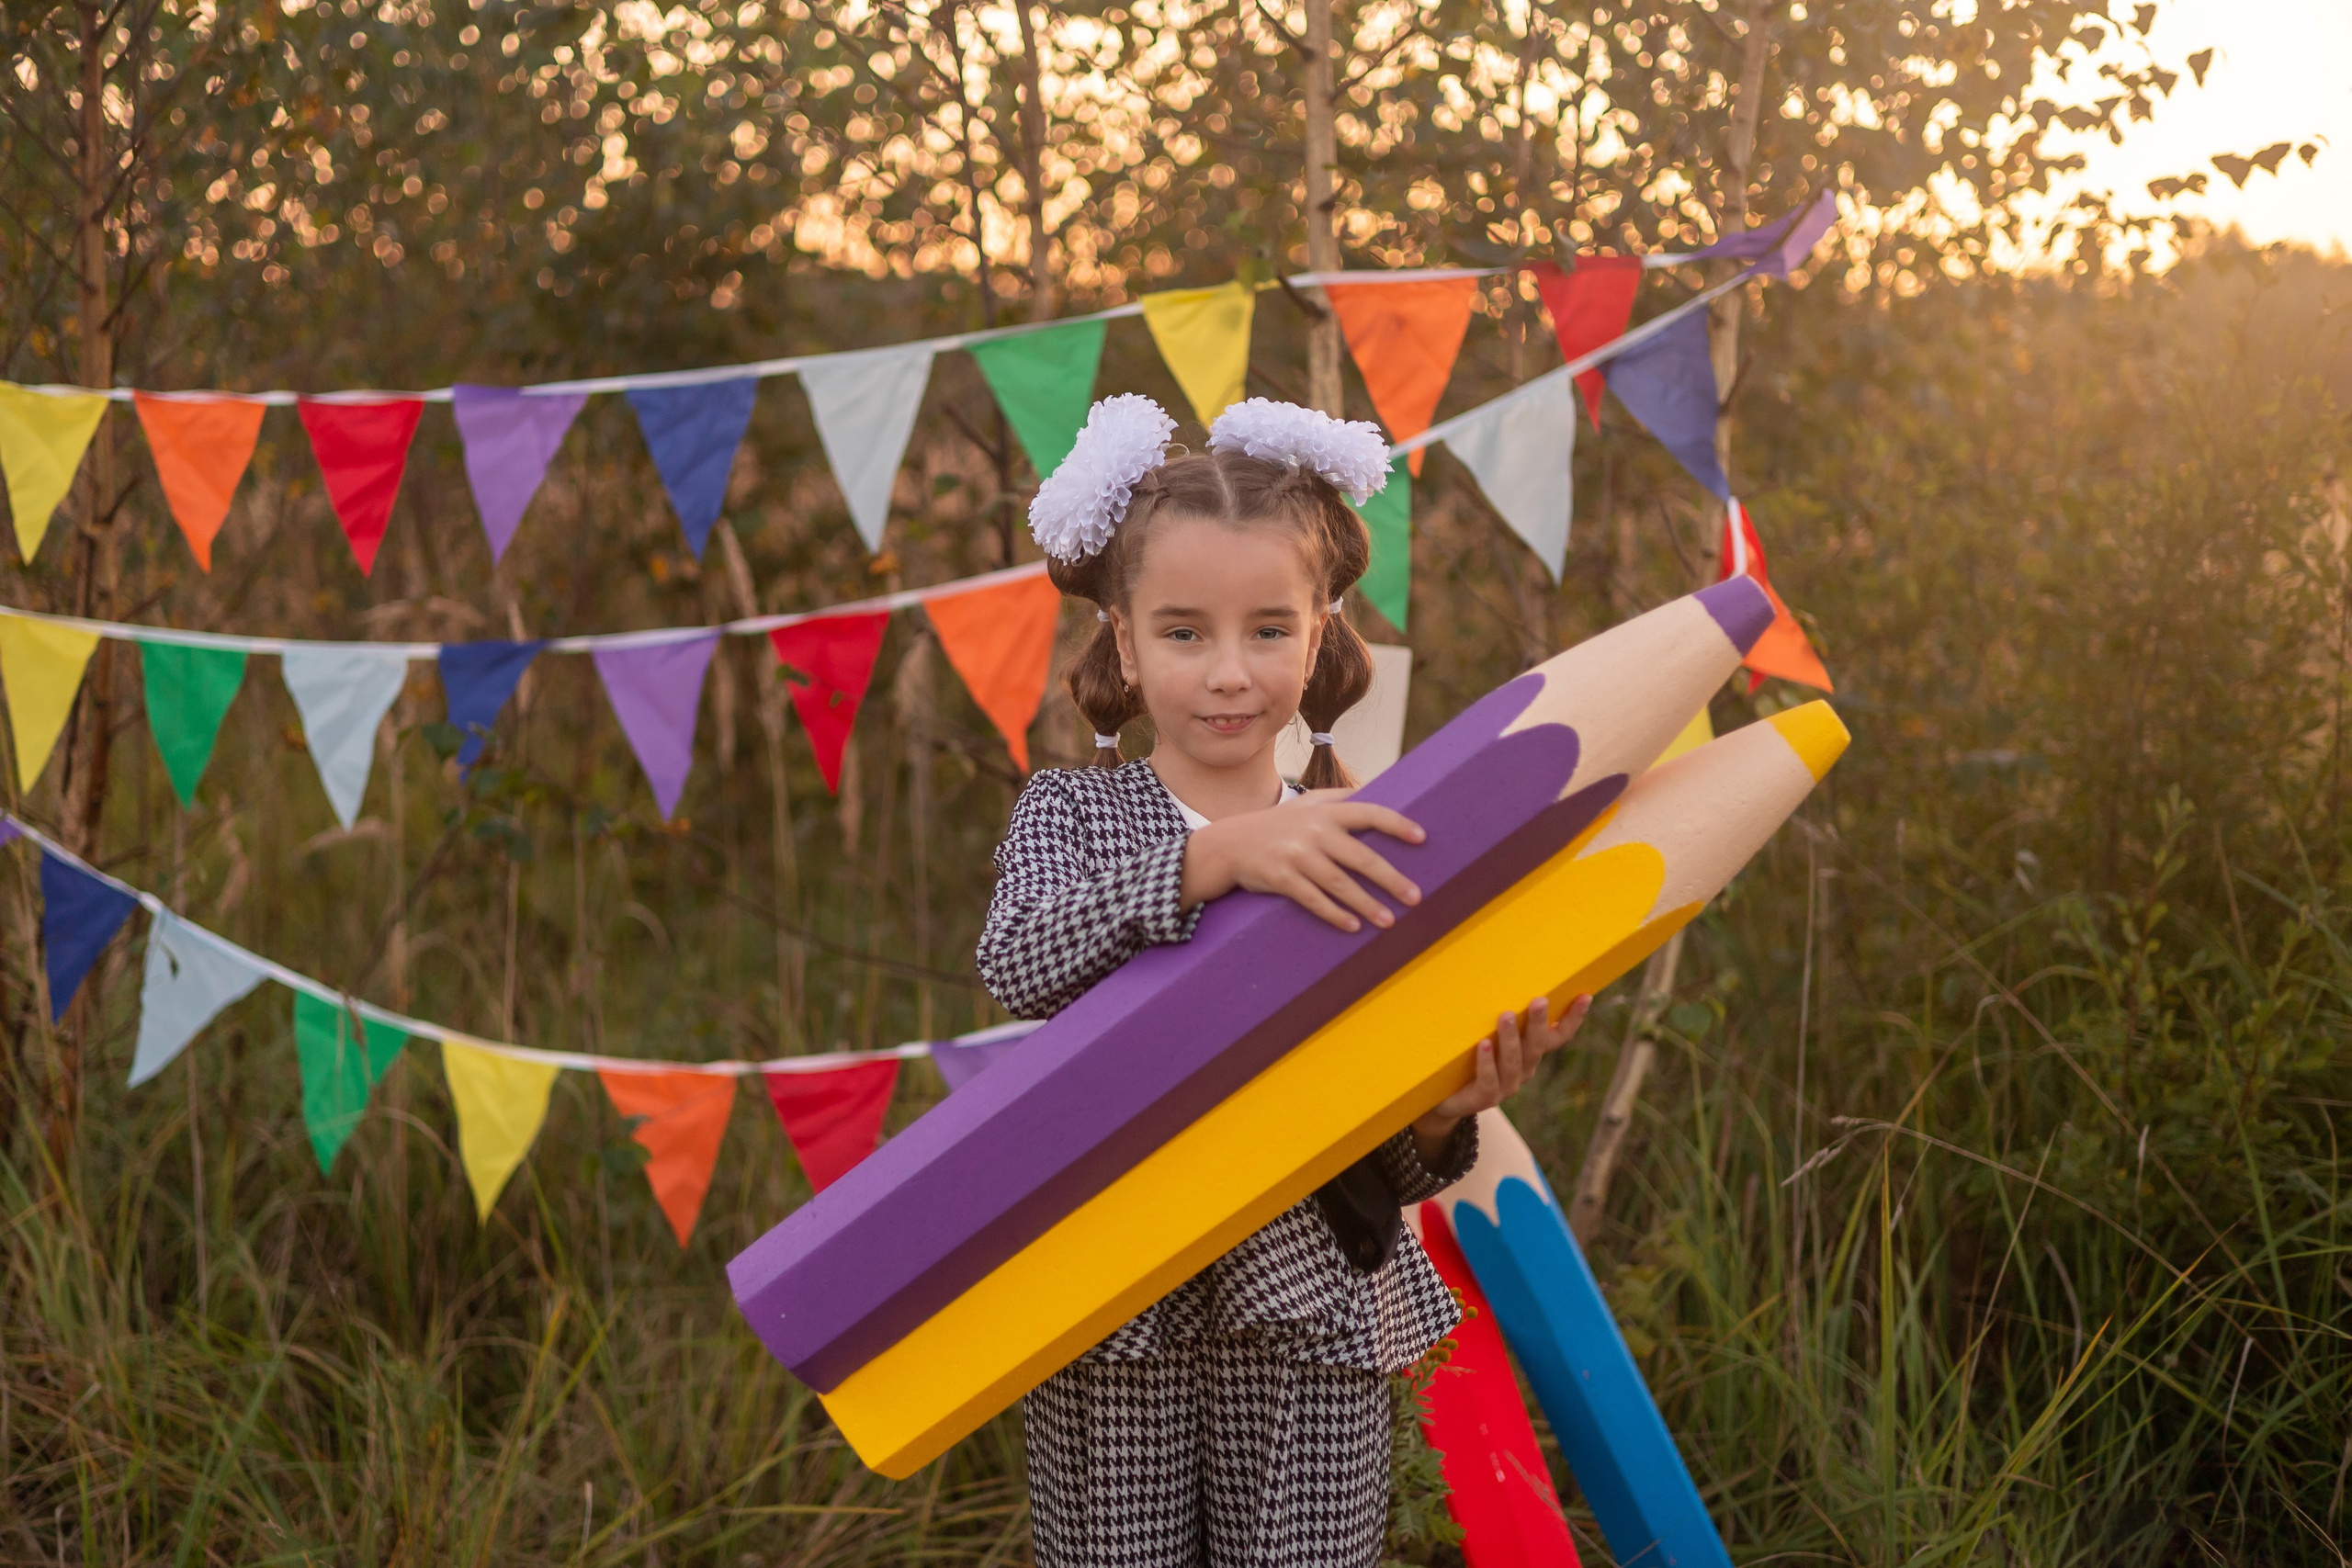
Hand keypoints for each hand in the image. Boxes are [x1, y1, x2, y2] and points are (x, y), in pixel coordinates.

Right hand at [1179, 795, 1424, 932]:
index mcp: (1324, 812)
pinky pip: (1313, 900)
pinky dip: (1334, 914)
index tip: (1422, 837)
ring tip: (1389, 921)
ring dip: (1367, 904)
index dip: (1397, 824)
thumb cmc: (1277, 825)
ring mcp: (1296, 855)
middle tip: (1416, 897)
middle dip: (1391, 879)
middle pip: (1361, 857)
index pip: (1369, 813)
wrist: (1229, 844)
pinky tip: (1353, 926)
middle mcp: (1313, 831)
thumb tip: (1380, 791)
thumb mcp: (1306, 805)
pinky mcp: (1280, 878)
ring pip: (1339, 883)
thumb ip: (1339, 799)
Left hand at [1412, 994, 1591, 1164]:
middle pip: (1537, 1046)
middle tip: (1539, 1000)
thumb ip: (1501, 1018)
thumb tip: (1502, 976)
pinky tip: (1484, 1044)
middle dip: (1538, 1023)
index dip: (1572, 1019)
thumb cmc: (1468, 1060)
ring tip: (1506, 1015)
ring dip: (1510, 1038)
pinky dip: (1487, 1062)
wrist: (1444, 1099)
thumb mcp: (1488, 1035)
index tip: (1584, 996)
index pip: (1557, 1037)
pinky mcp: (1484, 1098)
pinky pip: (1489, 1080)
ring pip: (1514, 1062)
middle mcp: (1523, 1071)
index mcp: (1530, 1055)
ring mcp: (1505, 1087)